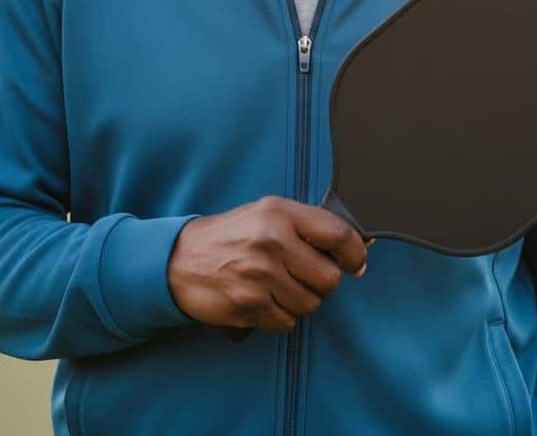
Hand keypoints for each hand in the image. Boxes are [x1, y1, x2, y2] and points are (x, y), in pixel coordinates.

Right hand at [167, 195, 370, 332]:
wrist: (180, 259)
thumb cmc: (230, 236)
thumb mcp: (266, 214)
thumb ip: (306, 226)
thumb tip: (355, 249)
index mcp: (280, 212)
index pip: (338, 234)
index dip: (355, 253)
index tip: (356, 263)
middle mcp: (272, 240)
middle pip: (329, 278)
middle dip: (320, 283)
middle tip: (301, 276)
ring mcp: (260, 274)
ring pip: (310, 304)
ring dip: (298, 302)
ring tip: (276, 286)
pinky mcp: (249, 304)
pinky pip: (287, 323)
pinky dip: (279, 317)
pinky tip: (262, 300)